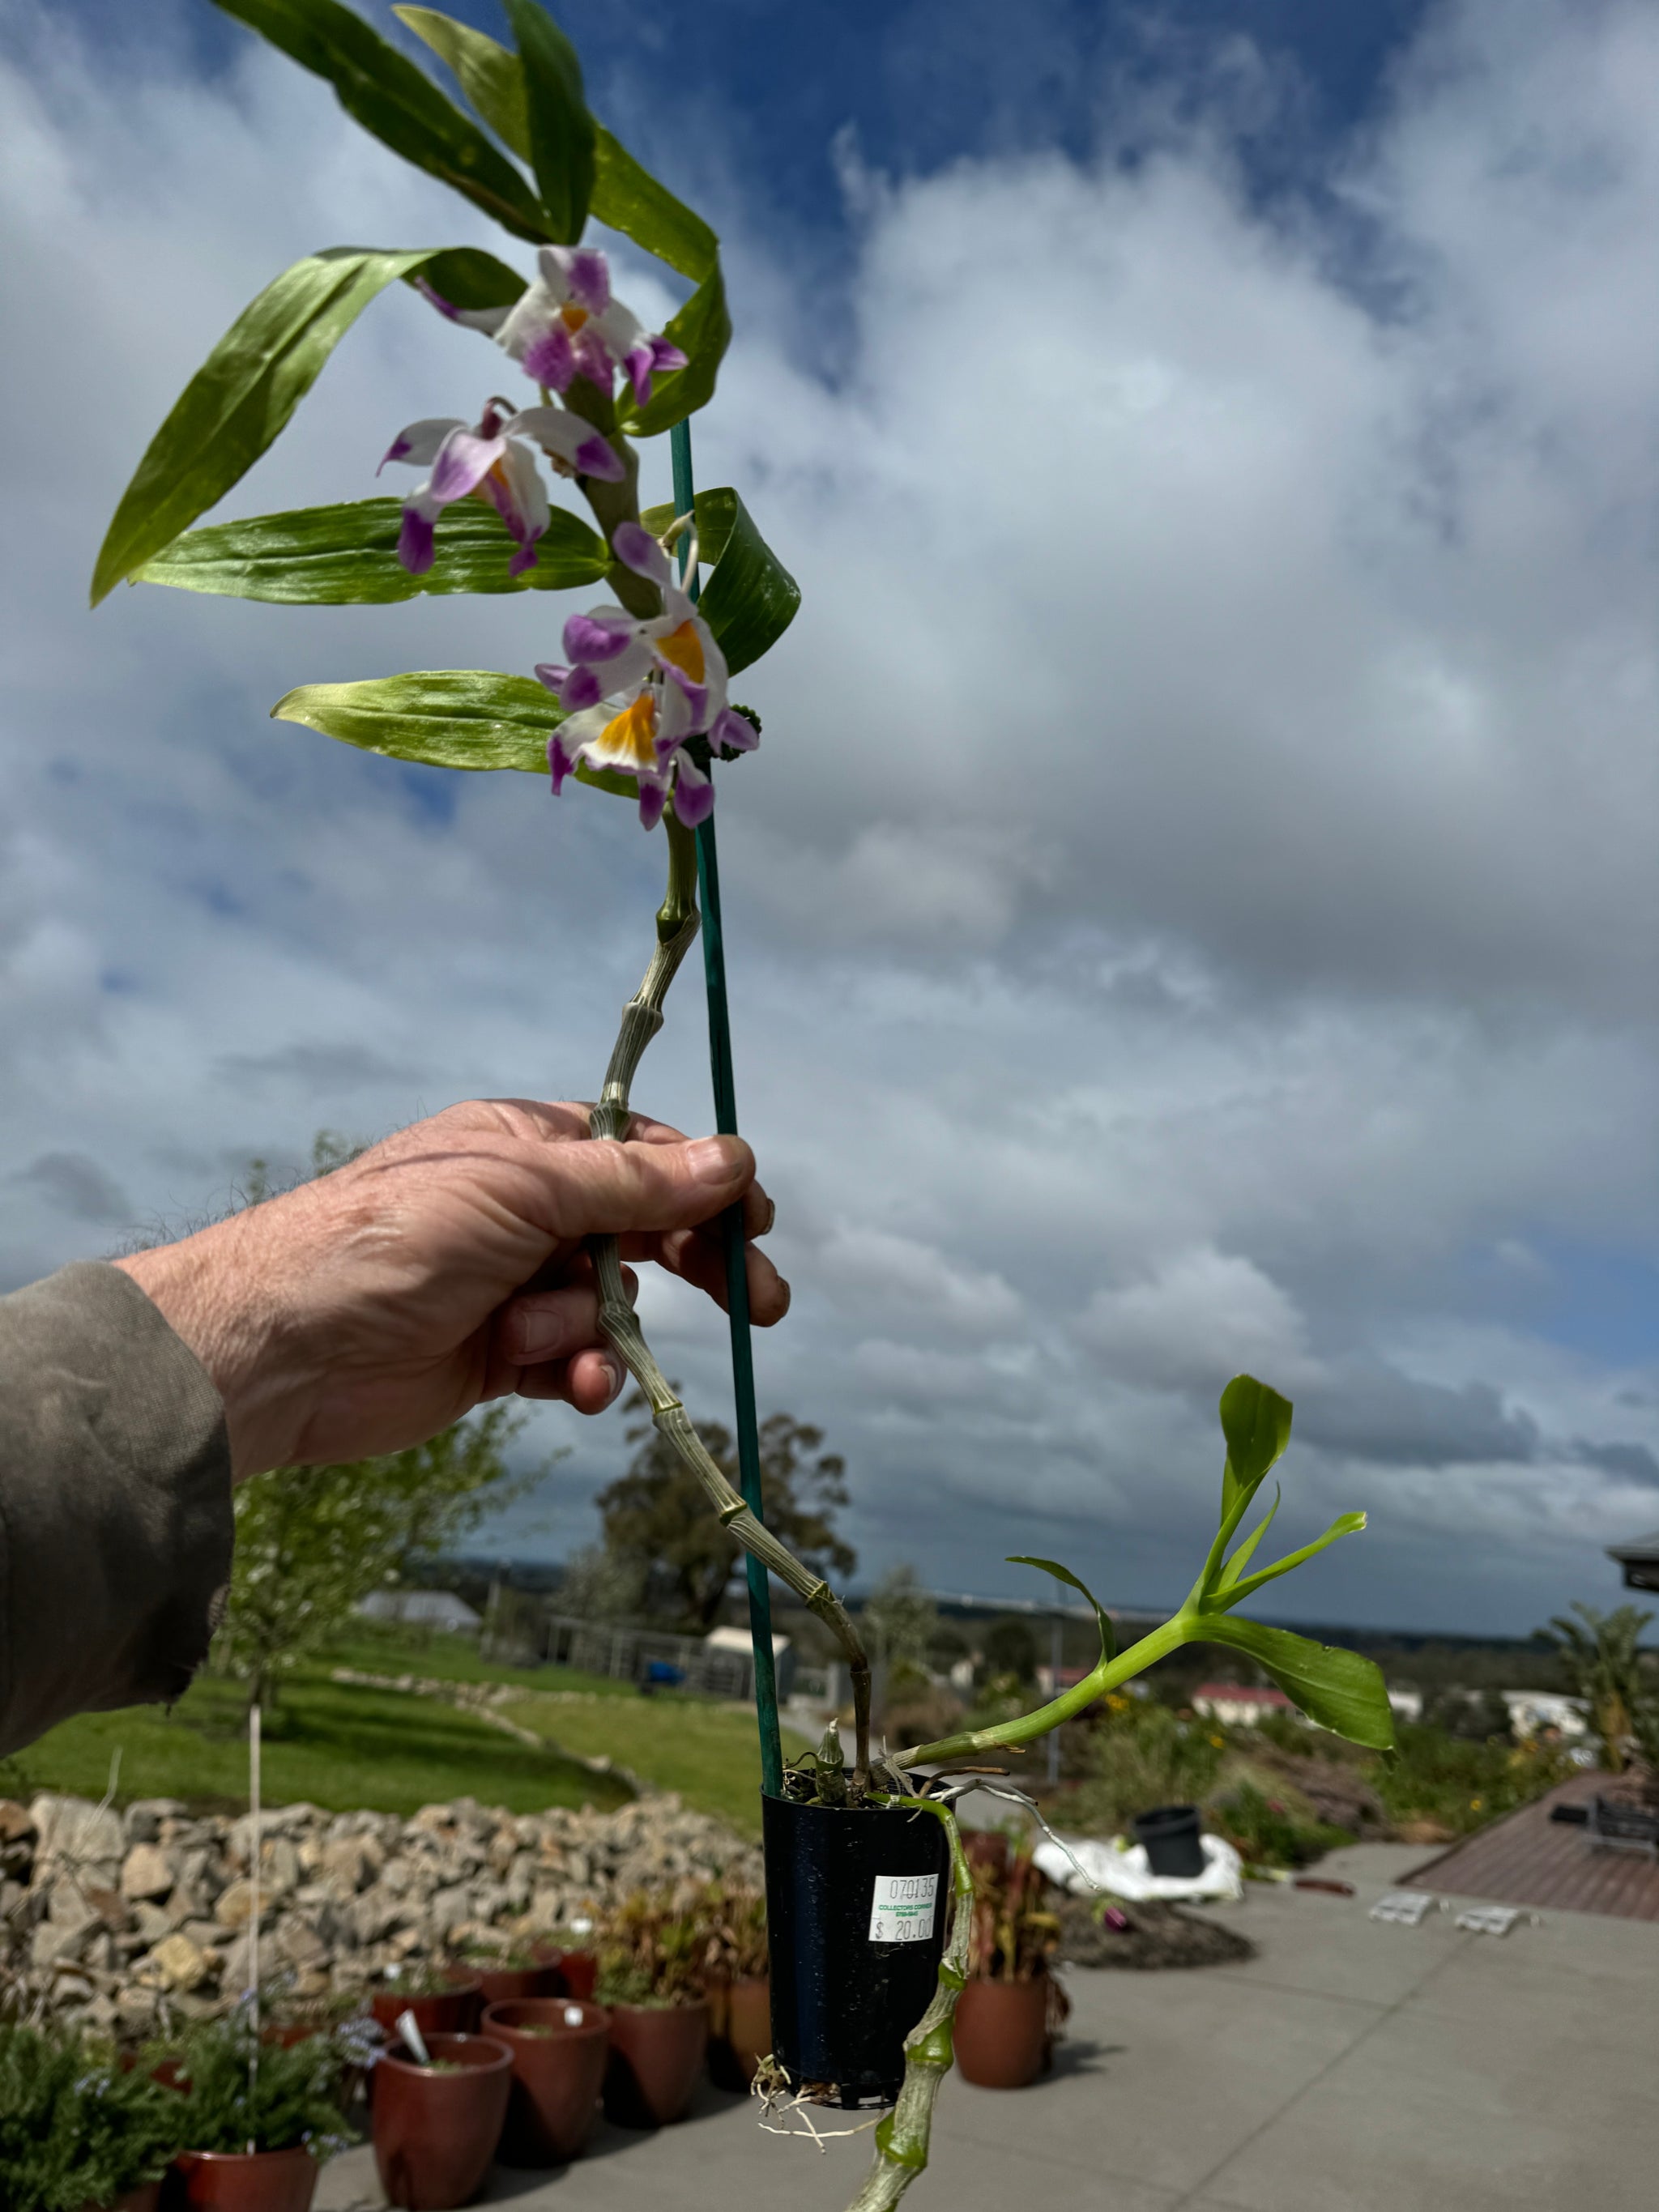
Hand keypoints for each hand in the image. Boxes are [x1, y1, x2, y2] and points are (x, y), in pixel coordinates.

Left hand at [115, 1099, 784, 1476]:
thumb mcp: (523, 1190)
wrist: (285, 1349)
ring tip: (546, 1344)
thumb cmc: (394, 1241)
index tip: (755, 1221)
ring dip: (596, 1331)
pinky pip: (576, 1364)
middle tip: (763, 1305)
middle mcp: (524, 1209)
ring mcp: (512, 1284)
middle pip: (644, 1229)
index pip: (641, 1152)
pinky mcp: (499, 1356)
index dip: (704, 1183)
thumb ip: (633, 1184)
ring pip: (610, 1307)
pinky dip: (582, 1376)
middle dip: (698, 1265)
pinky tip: (571, 1389)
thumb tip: (734, 1158)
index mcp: (526, 1145)